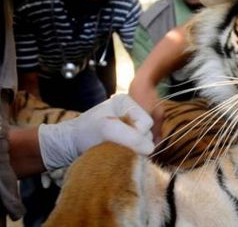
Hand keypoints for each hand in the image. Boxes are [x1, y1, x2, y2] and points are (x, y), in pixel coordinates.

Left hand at [38, 94, 153, 169]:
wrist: (69, 146)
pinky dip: (132, 153)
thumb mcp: (107, 130)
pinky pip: (140, 148)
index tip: (117, 138)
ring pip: (145, 141)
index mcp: (127, 101)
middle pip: (148, 132)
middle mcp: (131, 111)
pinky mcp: (128, 138)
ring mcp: (130, 125)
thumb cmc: (86, 133)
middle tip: (117, 145)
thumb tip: (151, 149)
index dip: (136, 134)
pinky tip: (120, 153)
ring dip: (134, 149)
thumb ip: (131, 137)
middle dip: (136, 142)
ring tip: (117, 149)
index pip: (147, 122)